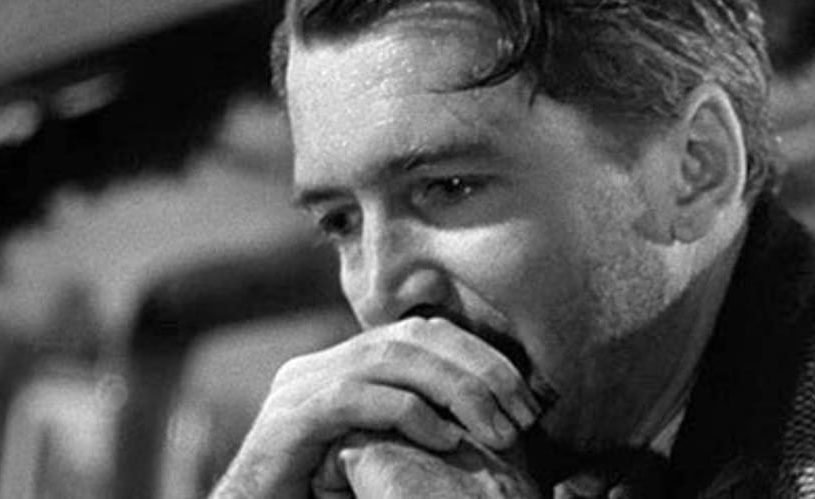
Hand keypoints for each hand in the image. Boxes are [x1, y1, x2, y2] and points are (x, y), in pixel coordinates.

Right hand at [210, 317, 540, 498]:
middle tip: (522, 410)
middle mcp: (322, 363)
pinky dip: (408, 413)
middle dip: (477, 368)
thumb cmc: (325, 494)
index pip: (424, 332)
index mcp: (346, 363)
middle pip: (412, 337)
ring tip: (495, 428)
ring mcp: (301, 387)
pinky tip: (445, 439)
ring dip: (454, 389)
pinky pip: (355, 399)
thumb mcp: (381, 450)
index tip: (524, 393)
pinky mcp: (290, 420)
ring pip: (389, 359)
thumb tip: (488, 417)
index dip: (479, 353)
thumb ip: (419, 422)